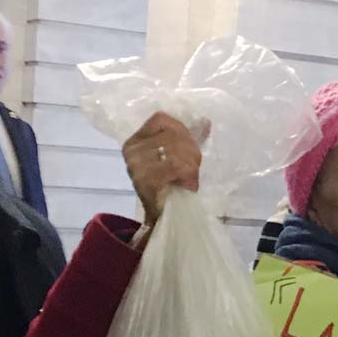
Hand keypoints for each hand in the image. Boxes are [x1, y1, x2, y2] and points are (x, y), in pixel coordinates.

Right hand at [122, 112, 202, 228]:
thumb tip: (206, 121)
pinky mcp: (146, 180)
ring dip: (191, 164)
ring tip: (191, 176)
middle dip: (191, 150)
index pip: (161, 119)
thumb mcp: (179, 156)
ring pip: (176, 149)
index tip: (190, 147)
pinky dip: (189, 174)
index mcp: (135, 141)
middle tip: (194, 167)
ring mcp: (136, 166)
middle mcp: (132, 150)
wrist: (166, 217)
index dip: (181, 129)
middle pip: (172, 134)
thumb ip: (188, 138)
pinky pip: (176, 166)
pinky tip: (188, 183)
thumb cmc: (172, 185)